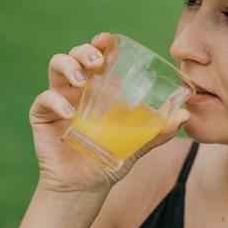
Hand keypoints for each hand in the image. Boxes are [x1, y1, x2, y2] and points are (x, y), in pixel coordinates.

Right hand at [28, 32, 190, 195]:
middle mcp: (78, 89)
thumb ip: (159, 131)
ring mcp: (59, 100)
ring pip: (56, 66)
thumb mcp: (138, 144)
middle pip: (76, 55)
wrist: (85, 188)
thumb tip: (185, 116)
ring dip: (69, 67)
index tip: (107, 39)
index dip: (100, 43)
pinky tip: (70, 115)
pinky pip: (43, 100)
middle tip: (96, 62)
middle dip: (84, 51)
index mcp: (100, 88)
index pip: (98, 57)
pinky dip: (55, 101)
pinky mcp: (42, 116)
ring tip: (82, 81)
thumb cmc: (110, 160)